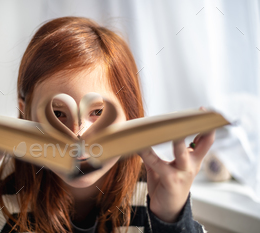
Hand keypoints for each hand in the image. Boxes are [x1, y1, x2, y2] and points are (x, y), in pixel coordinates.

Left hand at [138, 108, 214, 222]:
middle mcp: (191, 165)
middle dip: (201, 129)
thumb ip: (158, 153)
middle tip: (196, 115)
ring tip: (171, 130)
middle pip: (202, 144)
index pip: (204, 140)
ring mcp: (183, 173)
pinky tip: (139, 147)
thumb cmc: (167, 185)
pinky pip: (158, 163)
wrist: (168, 210)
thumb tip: (145, 137)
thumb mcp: (166, 167)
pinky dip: (147, 153)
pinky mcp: (171, 180)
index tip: (204, 112)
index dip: (206, 126)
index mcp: (193, 160)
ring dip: (176, 141)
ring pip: (181, 153)